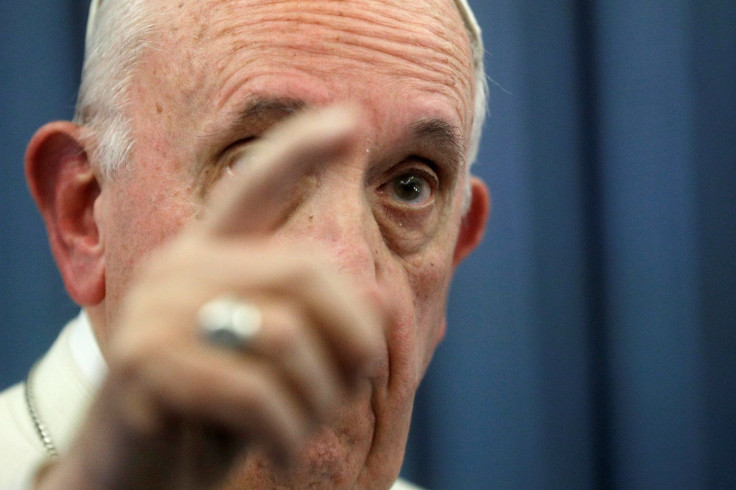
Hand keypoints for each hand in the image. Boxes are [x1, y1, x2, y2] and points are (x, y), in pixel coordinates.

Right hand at [37, 107, 383, 489]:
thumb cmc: (218, 414)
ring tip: (305, 425)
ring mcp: (155, 312)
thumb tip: (375, 302)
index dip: (301, 151)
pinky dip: (289, 431)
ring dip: (320, 398)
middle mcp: (180, 269)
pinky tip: (283, 447)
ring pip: (287, 336)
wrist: (134, 476)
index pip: (255, 187)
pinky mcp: (142, 365)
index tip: (352, 120)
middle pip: (307, 270)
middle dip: (356, 335)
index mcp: (211, 256)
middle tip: (361, 383)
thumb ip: (318, 324)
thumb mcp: (276, 365)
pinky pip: (255, 393)